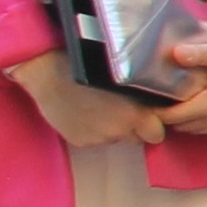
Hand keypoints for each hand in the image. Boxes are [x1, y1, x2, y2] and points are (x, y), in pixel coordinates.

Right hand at [7, 55, 167, 149]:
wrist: (49, 70)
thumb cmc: (91, 65)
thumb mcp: (127, 76)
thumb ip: (145, 97)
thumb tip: (156, 106)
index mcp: (136, 115)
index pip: (156, 134)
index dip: (152, 125)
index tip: (145, 116)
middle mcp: (119, 131)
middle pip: (136, 139)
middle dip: (132, 128)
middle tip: (120, 108)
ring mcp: (98, 138)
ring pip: (114, 138)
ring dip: (111, 128)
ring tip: (98, 106)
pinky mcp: (79, 141)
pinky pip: (93, 140)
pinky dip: (91, 130)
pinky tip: (82, 111)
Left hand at [159, 27, 206, 137]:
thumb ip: (195, 53)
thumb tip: (174, 53)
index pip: (175, 117)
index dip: (159, 113)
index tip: (148, 104)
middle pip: (186, 126)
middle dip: (171, 119)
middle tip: (159, 105)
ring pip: (201, 130)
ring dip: (188, 122)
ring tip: (177, 108)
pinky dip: (206, 124)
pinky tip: (202, 112)